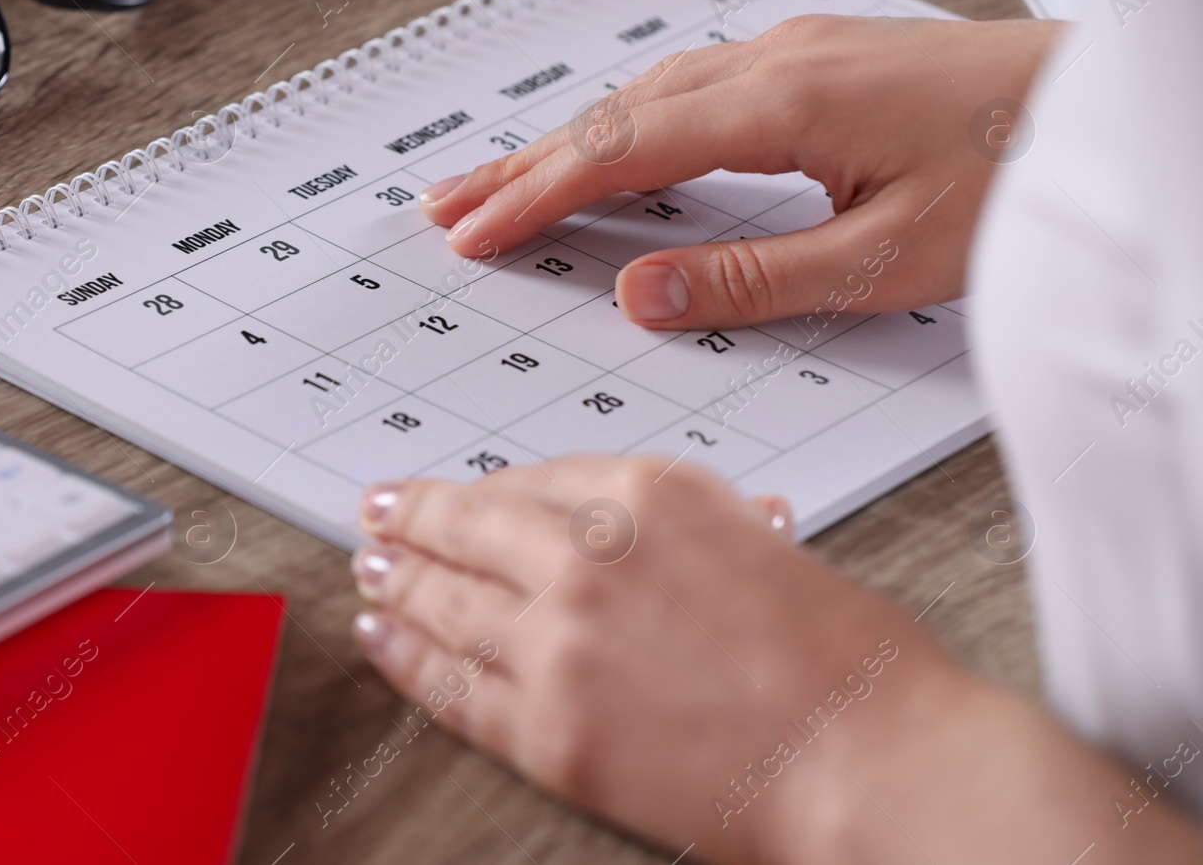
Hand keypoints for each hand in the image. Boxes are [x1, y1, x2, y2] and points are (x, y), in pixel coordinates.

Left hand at [350, 457, 1202, 863]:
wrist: (869, 759)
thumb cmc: (847, 657)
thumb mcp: (760, 541)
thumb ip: (677, 527)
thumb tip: (618, 533)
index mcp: (647, 492)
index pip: (531, 480)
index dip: (480, 490)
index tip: (453, 492)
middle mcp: (586, 556)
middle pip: (469, 529)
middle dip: (413, 518)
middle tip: (378, 510)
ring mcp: (558, 645)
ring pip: (447, 602)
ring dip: (398, 581)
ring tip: (370, 569)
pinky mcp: (548, 732)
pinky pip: (453, 687)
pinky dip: (408, 658)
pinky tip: (383, 636)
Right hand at [419, 15, 1060, 329]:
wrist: (1089, 104)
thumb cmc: (1011, 179)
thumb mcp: (881, 262)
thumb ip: (750, 279)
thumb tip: (638, 294)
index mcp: (781, 106)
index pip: (622, 152)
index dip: (537, 196)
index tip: (475, 232)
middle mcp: (772, 64)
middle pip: (613, 114)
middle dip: (523, 164)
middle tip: (448, 207)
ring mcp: (791, 55)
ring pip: (645, 96)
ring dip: (567, 142)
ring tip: (502, 184)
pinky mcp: (812, 63)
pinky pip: (688, 90)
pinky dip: (626, 126)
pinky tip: (611, 149)